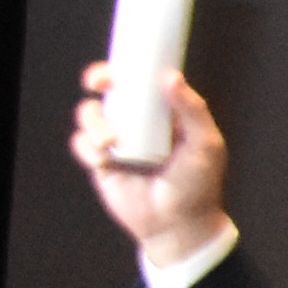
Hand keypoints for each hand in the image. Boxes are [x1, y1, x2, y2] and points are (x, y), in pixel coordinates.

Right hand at [68, 58, 231, 265]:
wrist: (178, 225)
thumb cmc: (198, 185)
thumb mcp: (205, 145)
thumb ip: (192, 110)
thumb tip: (170, 76)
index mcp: (164, 113)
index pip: (142, 81)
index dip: (128, 66)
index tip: (122, 62)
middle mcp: (138, 122)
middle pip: (109, 89)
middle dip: (99, 79)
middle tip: (100, 83)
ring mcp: (118, 140)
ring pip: (90, 114)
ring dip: (94, 121)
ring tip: (112, 142)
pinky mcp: (101, 162)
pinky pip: (82, 144)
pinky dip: (88, 147)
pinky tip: (104, 158)